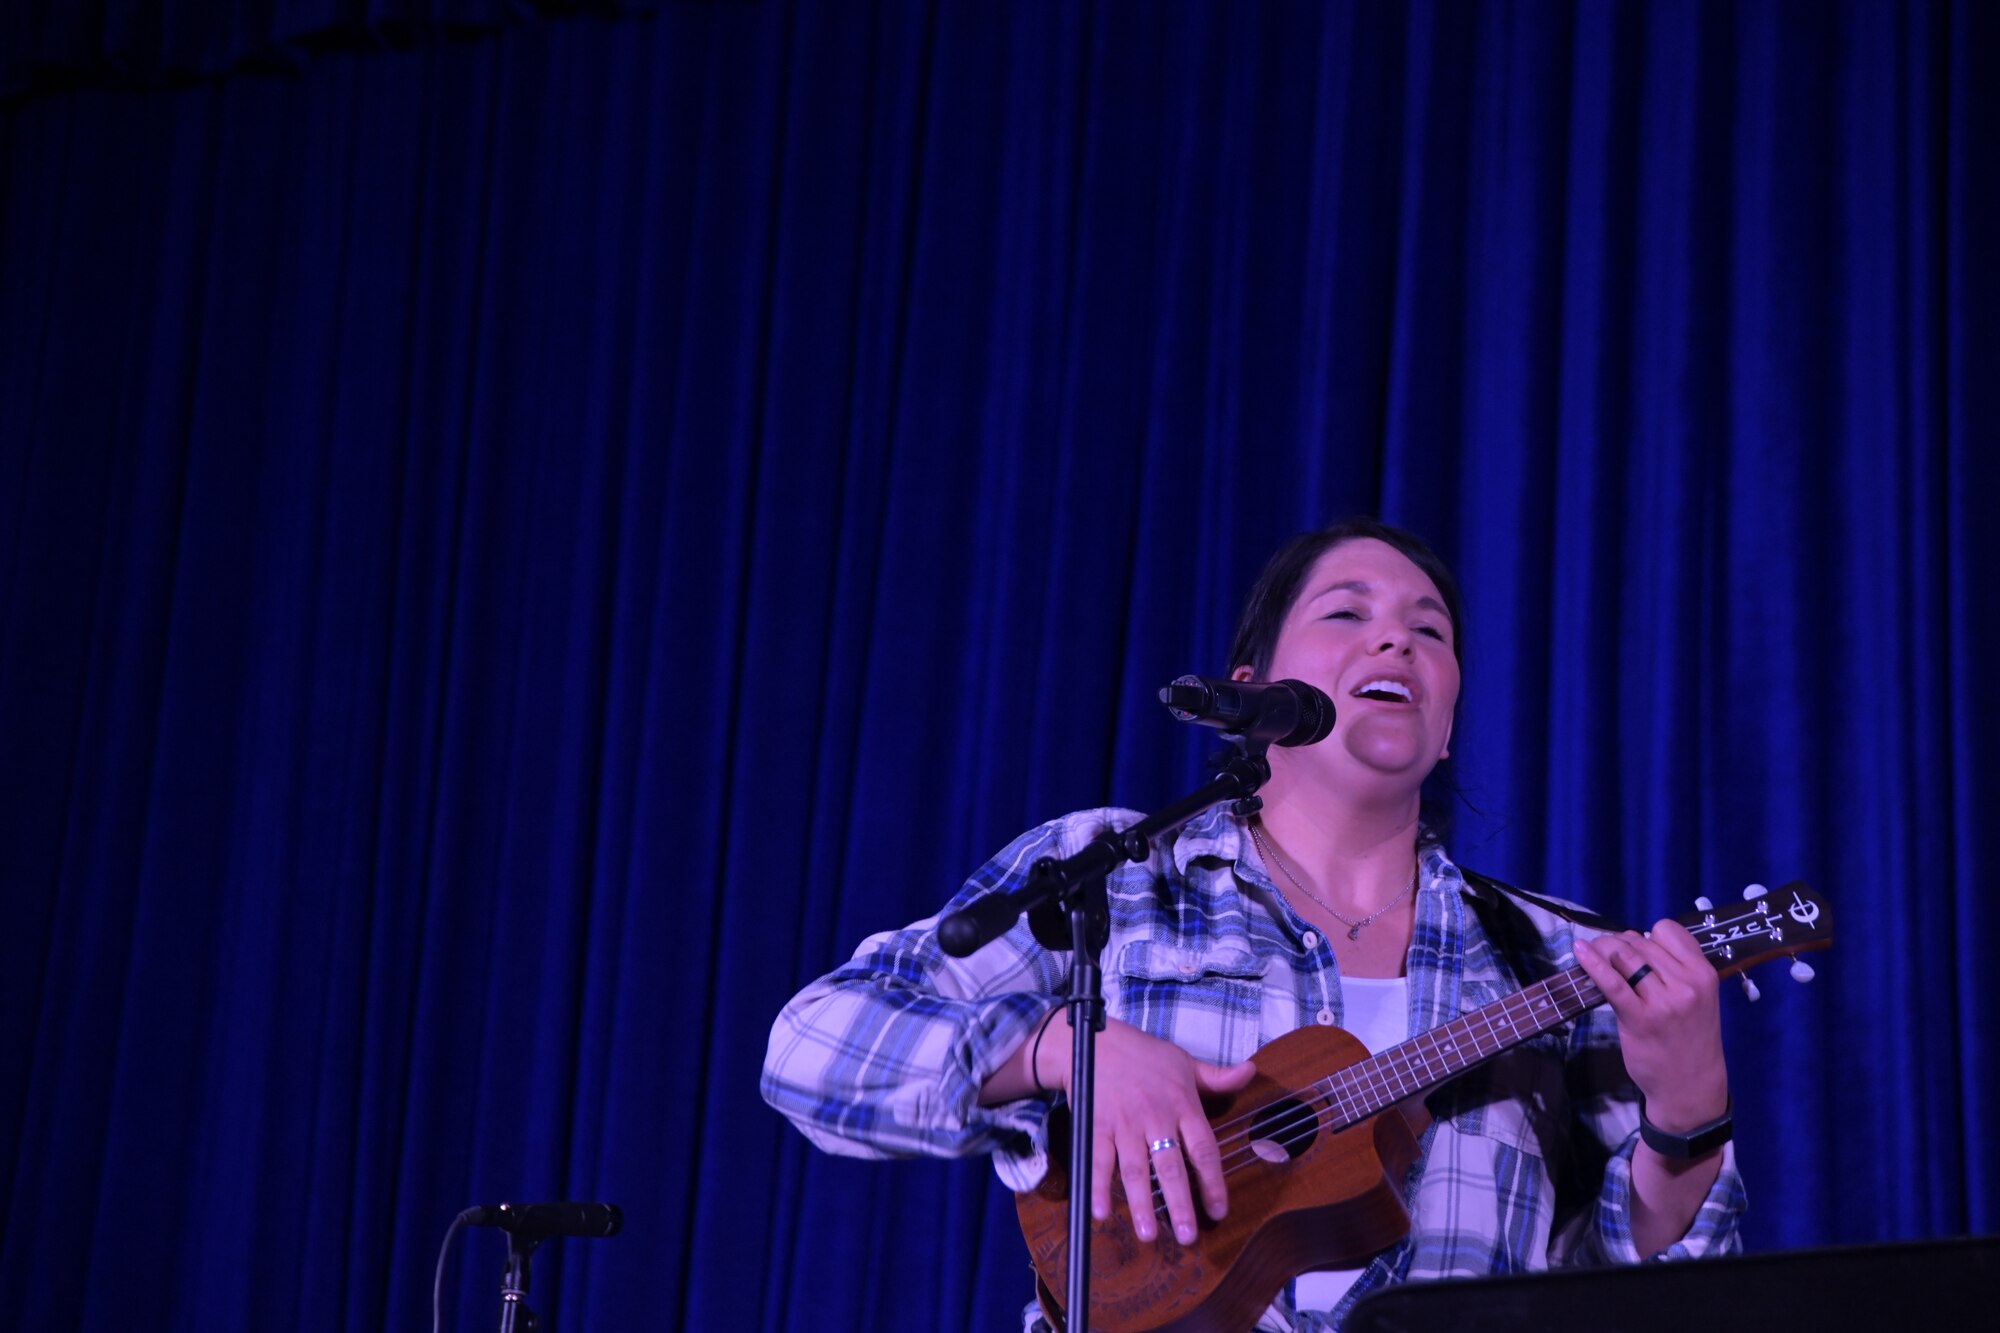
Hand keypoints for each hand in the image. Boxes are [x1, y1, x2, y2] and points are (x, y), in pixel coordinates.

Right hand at [1044, 1015, 1255, 1244]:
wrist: (1094, 1041)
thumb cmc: (1144, 1054)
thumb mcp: (1184, 1061)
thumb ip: (1217, 1077)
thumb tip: (1251, 1071)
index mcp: (1182, 1103)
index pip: (1203, 1148)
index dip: (1213, 1182)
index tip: (1220, 1210)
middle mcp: (1155, 1117)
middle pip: (1169, 1166)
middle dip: (1179, 1203)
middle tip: (1186, 1236)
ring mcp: (1124, 1124)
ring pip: (1134, 1169)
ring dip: (1140, 1204)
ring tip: (1148, 1235)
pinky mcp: (1097, 1126)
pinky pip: (1098, 1161)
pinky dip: (1098, 1187)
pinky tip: (1101, 1213)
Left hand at [1573, 921, 1728, 1131]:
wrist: (1691, 1087)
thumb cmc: (1689, 1038)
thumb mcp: (1698, 998)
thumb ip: (1674, 969)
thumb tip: (1631, 939)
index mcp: (1704, 974)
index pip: (1668, 930)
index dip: (1647, 935)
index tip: (1639, 949)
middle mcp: (1687, 984)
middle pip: (1641, 942)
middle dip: (1620, 943)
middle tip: (1609, 955)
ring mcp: (1663, 1002)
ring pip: (1624, 956)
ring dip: (1604, 950)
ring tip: (1594, 954)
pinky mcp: (1639, 1018)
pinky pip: (1612, 982)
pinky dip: (1593, 964)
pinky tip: (1579, 951)